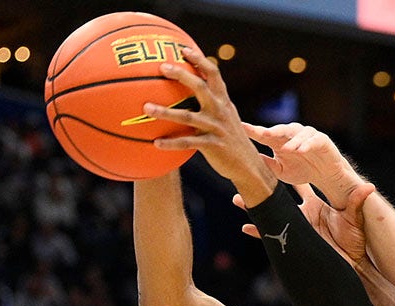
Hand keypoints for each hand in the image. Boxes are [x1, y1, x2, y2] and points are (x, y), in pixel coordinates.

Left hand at [144, 47, 274, 203]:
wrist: (248, 167)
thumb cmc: (231, 141)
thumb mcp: (226, 118)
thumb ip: (212, 104)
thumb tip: (192, 91)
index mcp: (224, 102)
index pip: (213, 74)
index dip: (199, 60)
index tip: (183, 49)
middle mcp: (220, 111)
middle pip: (200, 87)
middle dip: (181, 75)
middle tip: (162, 67)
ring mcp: (216, 128)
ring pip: (188, 116)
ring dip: (165, 112)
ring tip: (146, 108)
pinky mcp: (212, 146)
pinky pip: (187, 143)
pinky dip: (171, 143)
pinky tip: (156, 143)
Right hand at [234, 182, 373, 265]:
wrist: (350, 266)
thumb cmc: (354, 243)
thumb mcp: (354, 220)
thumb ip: (357, 202)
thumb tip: (369, 186)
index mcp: (316, 205)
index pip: (301, 185)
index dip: (291, 172)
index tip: (280, 157)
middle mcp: (303, 214)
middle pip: (281, 197)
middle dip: (266, 186)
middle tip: (252, 173)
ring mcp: (296, 227)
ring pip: (272, 214)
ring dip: (256, 207)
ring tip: (239, 198)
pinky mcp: (293, 242)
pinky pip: (272, 237)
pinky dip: (259, 232)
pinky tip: (246, 227)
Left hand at [244, 123, 364, 207]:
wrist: (326, 176)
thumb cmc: (302, 171)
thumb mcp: (281, 172)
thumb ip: (267, 165)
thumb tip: (249, 161)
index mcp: (279, 141)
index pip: (263, 134)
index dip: (252, 130)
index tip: (240, 127)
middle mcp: (292, 135)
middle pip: (280, 130)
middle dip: (271, 131)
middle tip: (262, 134)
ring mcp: (307, 136)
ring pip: (298, 133)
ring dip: (291, 140)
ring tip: (286, 149)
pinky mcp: (322, 140)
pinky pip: (314, 139)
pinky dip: (308, 144)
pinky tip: (302, 150)